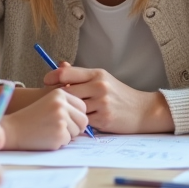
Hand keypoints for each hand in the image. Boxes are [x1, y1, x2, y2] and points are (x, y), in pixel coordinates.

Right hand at [0, 88, 88, 149]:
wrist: (13, 130)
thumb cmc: (32, 117)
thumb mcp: (49, 102)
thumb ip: (67, 103)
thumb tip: (90, 107)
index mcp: (60, 94)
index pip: (82, 107)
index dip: (75, 116)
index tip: (63, 119)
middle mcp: (61, 104)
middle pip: (84, 120)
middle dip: (75, 127)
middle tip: (58, 128)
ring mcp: (61, 119)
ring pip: (78, 131)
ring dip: (67, 135)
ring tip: (50, 131)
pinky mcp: (59, 133)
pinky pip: (68, 141)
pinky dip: (59, 142)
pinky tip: (46, 137)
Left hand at [44, 62, 172, 132]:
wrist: (142, 110)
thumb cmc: (119, 95)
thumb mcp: (103, 79)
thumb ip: (81, 75)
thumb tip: (60, 66)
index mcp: (98, 74)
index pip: (67, 73)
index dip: (52, 77)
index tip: (46, 81)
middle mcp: (99, 86)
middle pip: (66, 91)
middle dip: (60, 97)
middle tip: (56, 100)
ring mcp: (101, 103)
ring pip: (74, 107)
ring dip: (70, 110)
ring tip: (69, 111)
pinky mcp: (103, 119)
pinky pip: (82, 121)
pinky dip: (80, 121)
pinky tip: (80, 120)